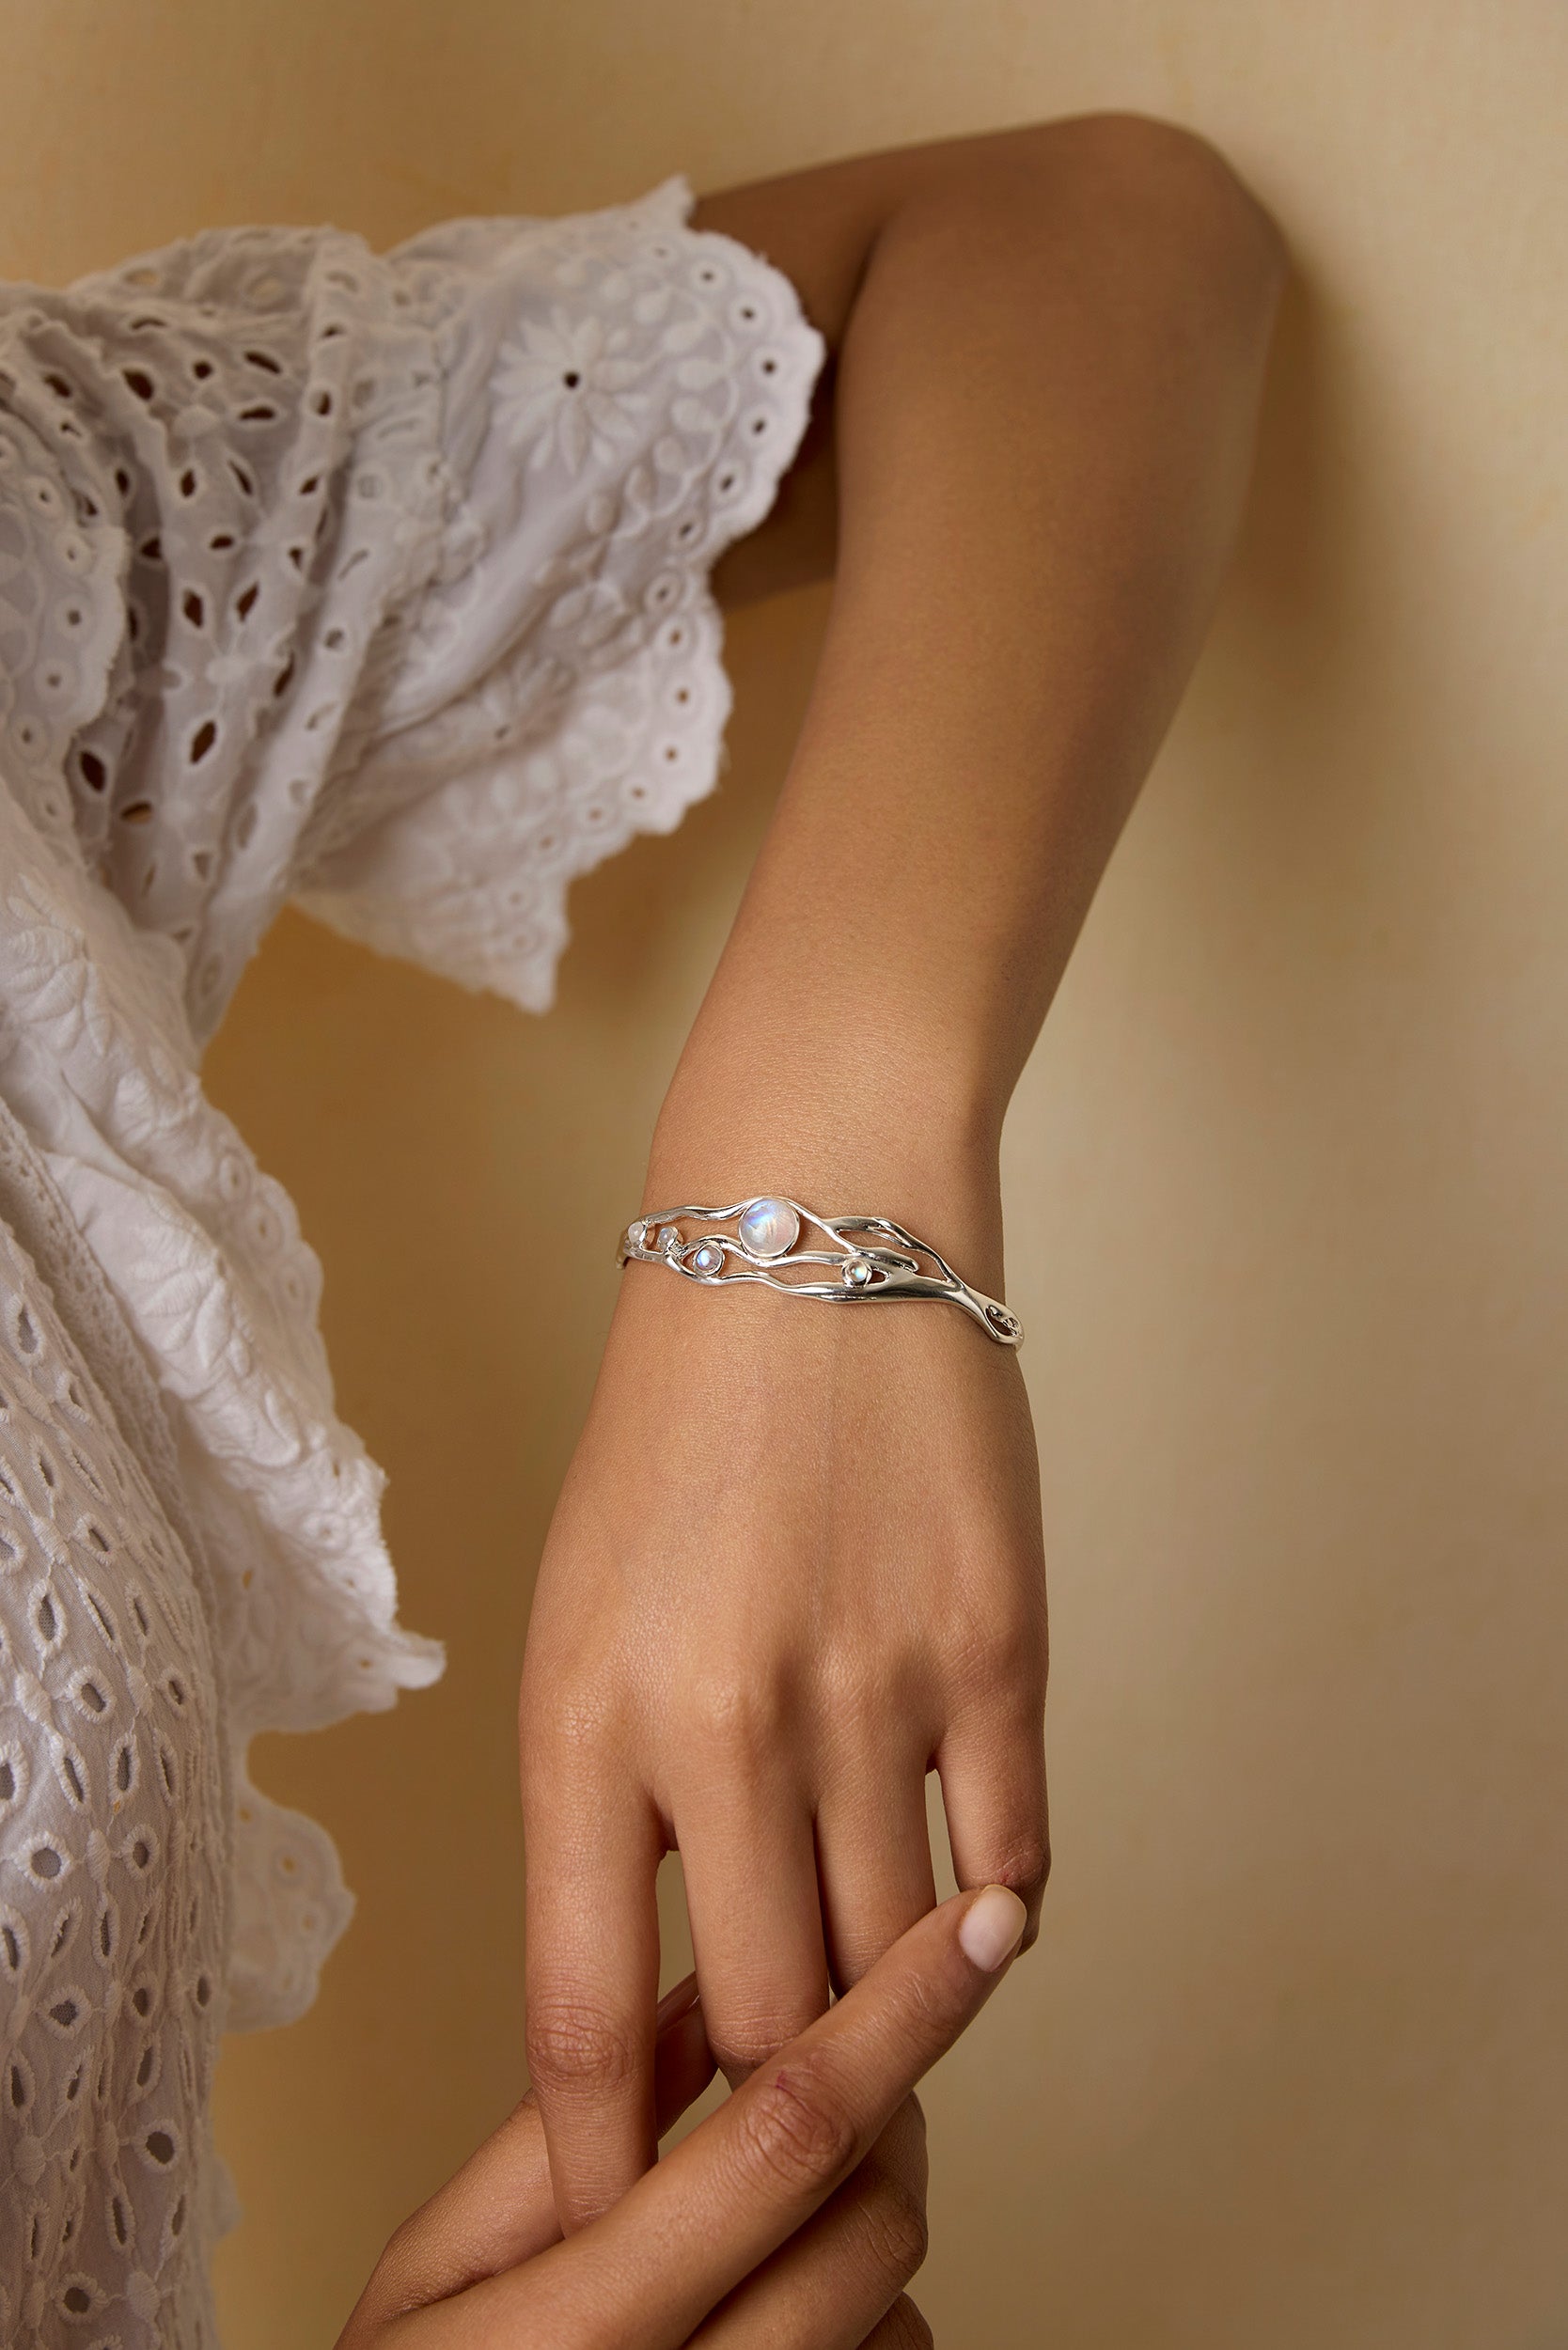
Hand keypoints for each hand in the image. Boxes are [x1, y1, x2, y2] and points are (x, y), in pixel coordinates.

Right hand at [338, 1884, 1026, 2346]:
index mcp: (583, 2336)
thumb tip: (699, 1993)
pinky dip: (857, 2328)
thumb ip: (553, 2134)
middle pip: (876, 2222)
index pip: (788, 2135)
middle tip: (826, 2069)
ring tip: (755, 2232)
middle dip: (886, 2116)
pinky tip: (765, 2320)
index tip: (982, 1925)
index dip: (902, 2015)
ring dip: (860, 2236)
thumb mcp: (427, 2274)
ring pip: (899, 2311)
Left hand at [518, 1188, 1048, 2229]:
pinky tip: (976, 1907)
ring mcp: (875, 1690)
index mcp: (583, 1720)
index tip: (626, 2218)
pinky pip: (1014, 1865)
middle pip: (769, 2025)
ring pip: (904, 1963)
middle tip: (800, 2115)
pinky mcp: (1000, 1650)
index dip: (604, 2158)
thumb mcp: (581, 1619)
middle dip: (782, 2098)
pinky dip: (996, 1915)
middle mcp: (724, 1726)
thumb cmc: (682, 1435)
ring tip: (895, 2013)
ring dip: (901, 2012)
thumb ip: (615, 1807)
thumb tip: (671, 1991)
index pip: (579, 2016)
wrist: (809, 1238)